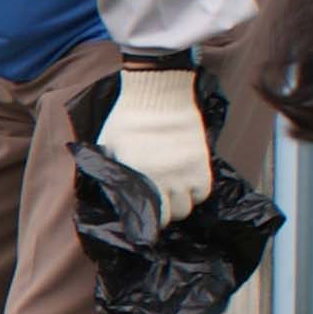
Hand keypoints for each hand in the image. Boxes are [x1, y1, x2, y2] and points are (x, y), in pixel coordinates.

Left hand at [97, 65, 213, 222]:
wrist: (158, 91)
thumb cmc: (127, 117)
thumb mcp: (108, 146)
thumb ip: (111, 172)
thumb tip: (111, 193)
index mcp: (140, 177)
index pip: (152, 217)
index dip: (148, 222)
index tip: (144, 218)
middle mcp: (166, 178)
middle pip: (174, 214)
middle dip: (165, 214)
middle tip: (158, 205)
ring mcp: (187, 170)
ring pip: (190, 205)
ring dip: (180, 204)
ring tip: (171, 194)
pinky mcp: (201, 161)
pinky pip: (204, 191)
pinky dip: (196, 193)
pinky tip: (185, 185)